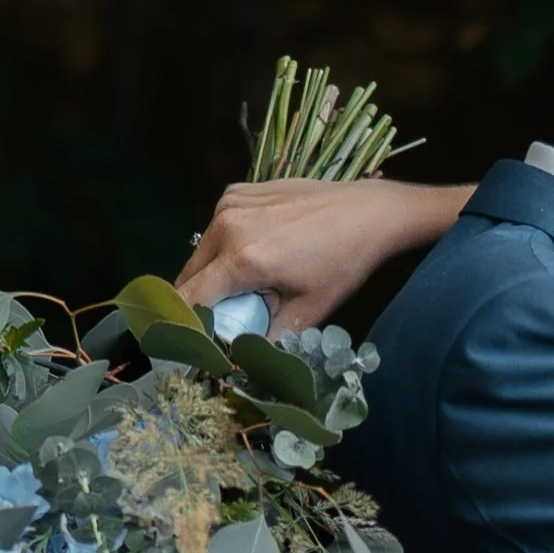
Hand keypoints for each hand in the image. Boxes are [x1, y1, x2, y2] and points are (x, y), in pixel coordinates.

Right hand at [175, 174, 464, 334]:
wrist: (369, 212)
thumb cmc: (343, 263)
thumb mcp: (308, 311)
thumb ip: (266, 339)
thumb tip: (238, 362)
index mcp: (242, 259)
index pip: (190, 299)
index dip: (184, 323)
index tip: (189, 340)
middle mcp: (227, 226)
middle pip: (190, 274)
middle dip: (198, 300)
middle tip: (220, 318)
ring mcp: (230, 203)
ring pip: (201, 250)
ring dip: (211, 272)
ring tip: (242, 285)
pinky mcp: (237, 190)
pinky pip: (216, 227)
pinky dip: (224, 244)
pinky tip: (254, 250)